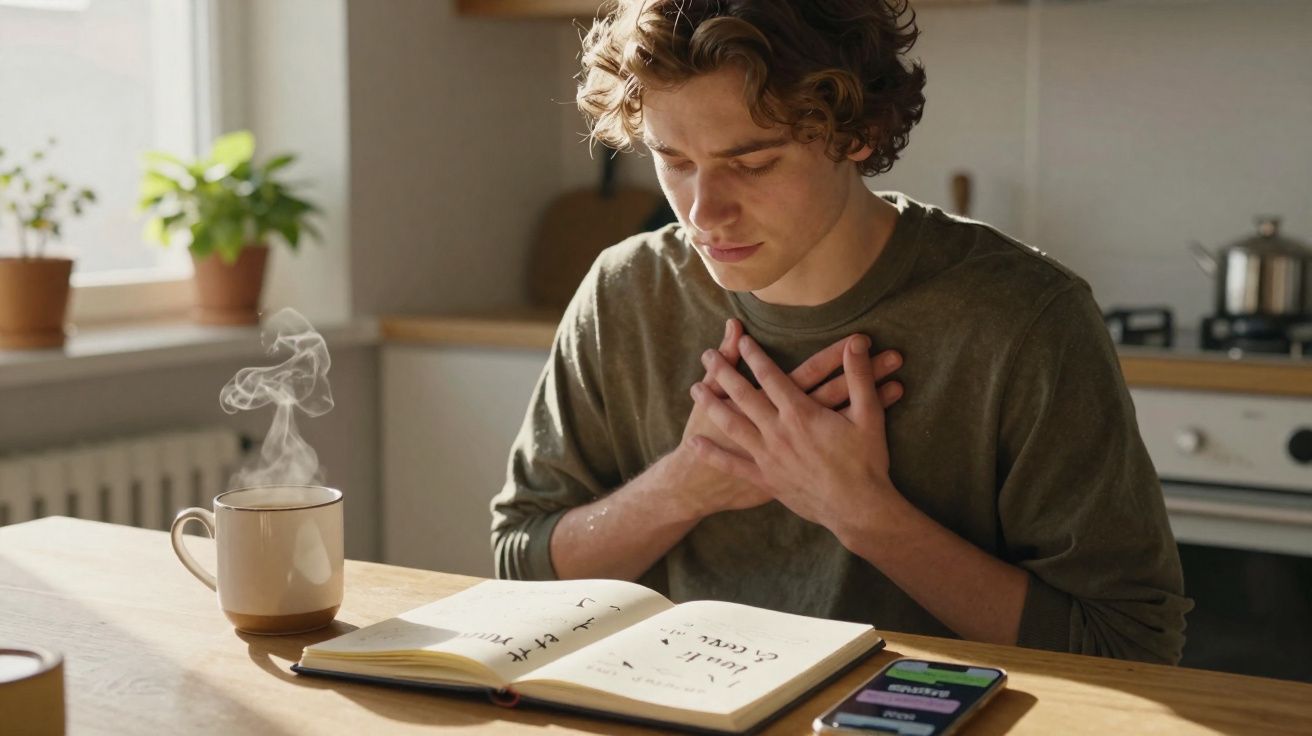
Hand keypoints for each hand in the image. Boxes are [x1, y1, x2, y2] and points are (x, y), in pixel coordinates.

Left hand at [688, 333, 905, 543]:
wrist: (858, 508)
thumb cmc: (866, 461)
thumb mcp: (869, 415)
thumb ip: (859, 376)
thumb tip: (857, 342)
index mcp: (800, 413)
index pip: (771, 376)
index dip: (754, 356)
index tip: (741, 341)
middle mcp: (778, 431)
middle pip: (744, 395)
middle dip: (724, 373)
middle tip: (707, 355)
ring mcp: (768, 457)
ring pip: (732, 425)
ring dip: (711, 405)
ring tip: (695, 389)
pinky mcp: (766, 480)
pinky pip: (733, 465)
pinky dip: (712, 454)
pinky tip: (693, 444)